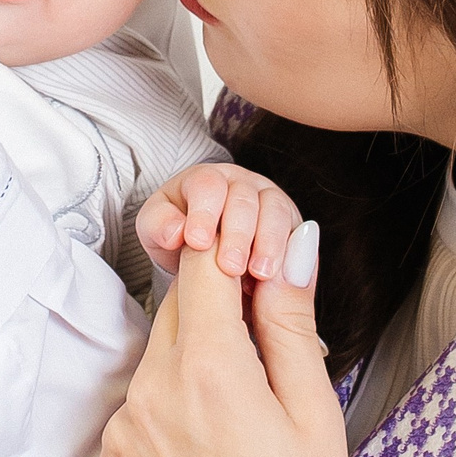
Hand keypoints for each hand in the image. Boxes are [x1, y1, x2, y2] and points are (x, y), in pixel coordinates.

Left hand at [94, 230, 354, 456]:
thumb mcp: (314, 408)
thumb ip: (291, 318)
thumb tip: (289, 245)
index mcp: (207, 368)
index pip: (202, 268)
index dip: (230, 258)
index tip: (252, 268)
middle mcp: (149, 395)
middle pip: (174, 315)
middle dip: (216, 321)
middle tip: (263, 367)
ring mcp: (121, 438)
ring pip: (154, 369)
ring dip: (190, 373)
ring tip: (238, 431)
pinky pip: (136, 421)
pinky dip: (166, 423)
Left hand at [136, 161, 303, 279]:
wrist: (204, 257)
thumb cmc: (180, 239)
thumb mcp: (159, 232)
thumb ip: (159, 227)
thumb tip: (175, 231)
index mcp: (205, 179)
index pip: (207, 185)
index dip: (203, 212)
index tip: (197, 243)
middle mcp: (240, 183)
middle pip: (243, 199)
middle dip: (237, 234)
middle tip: (230, 267)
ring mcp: (267, 199)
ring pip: (274, 211)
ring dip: (268, 243)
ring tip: (259, 275)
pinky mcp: (290, 223)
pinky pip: (296, 232)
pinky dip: (288, 253)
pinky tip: (277, 277)